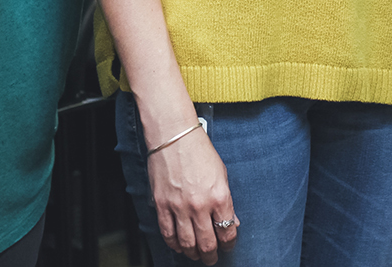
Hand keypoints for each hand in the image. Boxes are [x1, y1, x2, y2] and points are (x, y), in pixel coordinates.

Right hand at [146, 125, 237, 263]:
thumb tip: (230, 221)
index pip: (227, 231)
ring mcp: (179, 207)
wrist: (174, 136)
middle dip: (211, 255)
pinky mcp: (161, 206)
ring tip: (196, 255)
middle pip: (207, 243)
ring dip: (193, 253)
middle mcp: (200, 205)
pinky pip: (167, 233)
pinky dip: (174, 244)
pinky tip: (179, 245)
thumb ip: (226, 201)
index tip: (227, 245)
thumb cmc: (199, 151)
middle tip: (212, 258)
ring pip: (187, 243)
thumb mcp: (222, 174)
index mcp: (219, 196)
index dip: (228, 243)